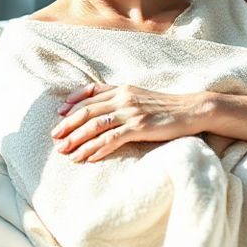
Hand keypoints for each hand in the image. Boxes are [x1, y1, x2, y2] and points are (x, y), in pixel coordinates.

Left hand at [50, 83, 205, 162]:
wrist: (191, 110)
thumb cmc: (167, 106)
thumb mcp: (141, 97)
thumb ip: (122, 100)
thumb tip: (104, 111)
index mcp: (122, 89)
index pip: (90, 92)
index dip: (72, 103)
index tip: (60, 114)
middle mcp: (123, 98)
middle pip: (87, 111)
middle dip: (68, 126)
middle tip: (55, 139)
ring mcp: (131, 112)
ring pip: (95, 126)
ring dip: (77, 140)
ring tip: (66, 153)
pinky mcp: (139, 127)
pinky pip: (112, 139)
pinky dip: (97, 149)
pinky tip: (88, 158)